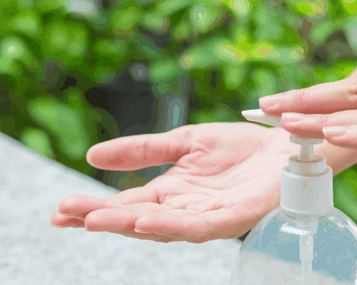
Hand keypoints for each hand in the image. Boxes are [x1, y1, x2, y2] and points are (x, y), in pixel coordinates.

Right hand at [50, 122, 298, 242]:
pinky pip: (198, 226)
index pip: (127, 203)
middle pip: (138, 218)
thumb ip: (144, 150)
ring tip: (95, 219)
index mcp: (173, 191)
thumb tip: (93, 155)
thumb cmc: (240, 147)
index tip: (61, 208)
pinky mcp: (232, 217)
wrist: (283, 145)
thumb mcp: (185, 142)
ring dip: (129, 224)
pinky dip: (171, 224)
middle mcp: (185, 208)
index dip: (95, 206)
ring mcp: (208, 215)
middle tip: (65, 214)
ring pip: (162, 226)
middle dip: (102, 218)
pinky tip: (146, 219)